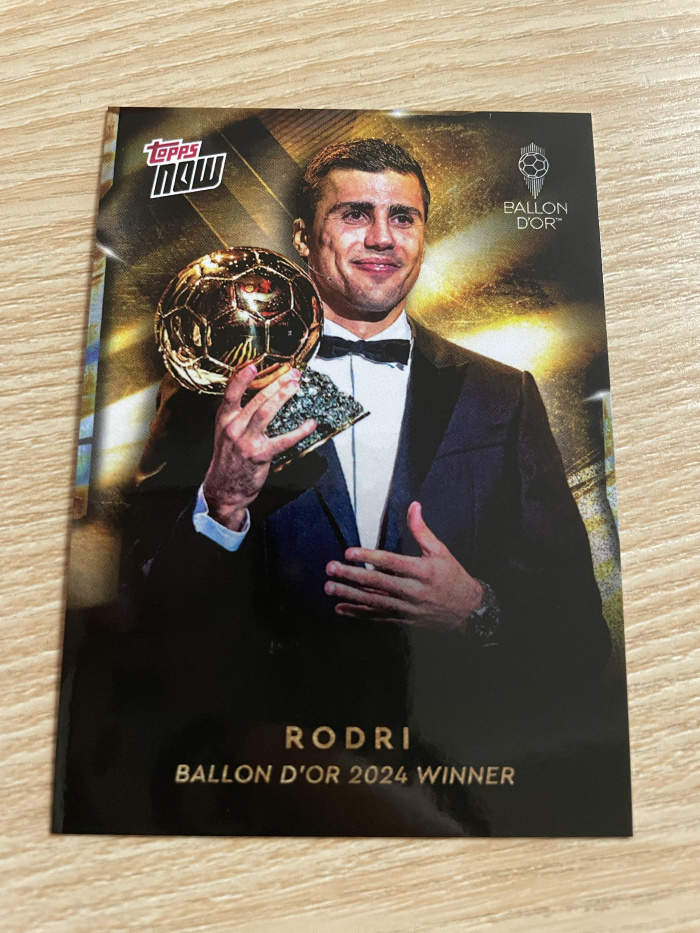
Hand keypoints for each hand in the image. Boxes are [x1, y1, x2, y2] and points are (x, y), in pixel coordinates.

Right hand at [203, 365, 315, 530]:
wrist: (224, 488)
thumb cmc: (229, 459)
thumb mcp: (226, 434)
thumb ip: (238, 415)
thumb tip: (262, 395)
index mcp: (224, 420)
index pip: (231, 394)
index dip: (242, 379)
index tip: (254, 365)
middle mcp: (233, 428)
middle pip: (256, 399)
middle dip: (276, 384)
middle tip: (292, 374)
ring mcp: (246, 442)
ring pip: (266, 412)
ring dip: (283, 397)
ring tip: (295, 387)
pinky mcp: (260, 455)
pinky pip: (283, 440)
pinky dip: (299, 431)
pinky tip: (310, 424)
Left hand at [325, 501, 482, 631]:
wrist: (467, 610)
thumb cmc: (453, 576)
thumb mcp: (441, 551)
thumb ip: (422, 530)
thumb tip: (414, 507)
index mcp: (422, 571)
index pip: (390, 562)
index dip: (368, 557)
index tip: (349, 552)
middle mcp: (413, 591)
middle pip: (377, 583)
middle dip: (351, 576)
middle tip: (331, 568)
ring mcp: (407, 608)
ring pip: (373, 602)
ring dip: (349, 595)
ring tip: (330, 588)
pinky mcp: (403, 619)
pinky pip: (377, 616)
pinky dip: (358, 613)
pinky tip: (341, 608)